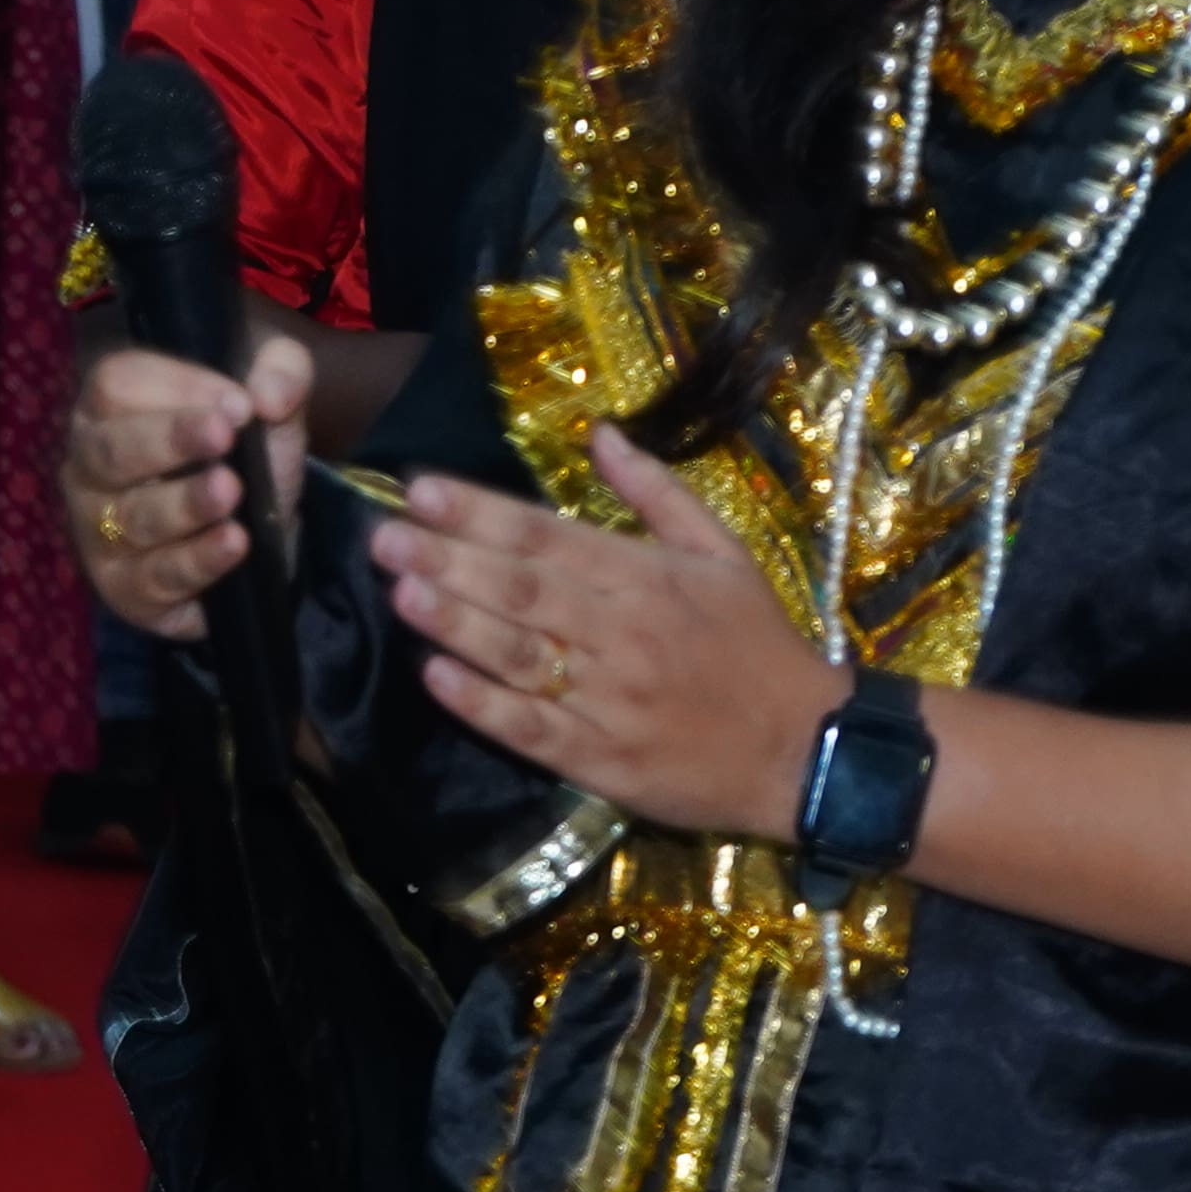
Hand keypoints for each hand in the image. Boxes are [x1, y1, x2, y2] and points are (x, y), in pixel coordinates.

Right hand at [62, 337, 307, 639]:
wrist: (261, 528)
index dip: (175, 388)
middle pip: (110, 450)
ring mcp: (98, 532)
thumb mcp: (271, 393)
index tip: (238, 403)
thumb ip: (282, 370)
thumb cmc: (243, 446)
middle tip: (223, 435)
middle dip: (168, 441)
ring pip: (133, 519)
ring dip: (185, 504)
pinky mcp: (125, 589)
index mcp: (109, 408)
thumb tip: (268, 395)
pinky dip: (197, 562)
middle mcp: (89, 467)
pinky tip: (234, 543)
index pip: (118, 385)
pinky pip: (154, 578)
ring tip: (231, 491)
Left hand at [381, 426, 846, 841]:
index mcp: (648, 578)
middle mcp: (622, 633)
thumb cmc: (758, 645)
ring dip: (456, 622)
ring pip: (520, 656)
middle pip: (523, 590)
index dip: (481, 512)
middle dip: (448, 559)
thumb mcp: (723, 553)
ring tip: (398, 590)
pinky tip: (434, 676)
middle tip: (384, 534)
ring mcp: (609, 700)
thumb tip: (598, 431)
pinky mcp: (600, 760)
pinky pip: (532, 729)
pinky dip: (482, 704)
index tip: (420, 488)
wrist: (806, 751)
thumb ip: (656, 492)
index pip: (549, 536)